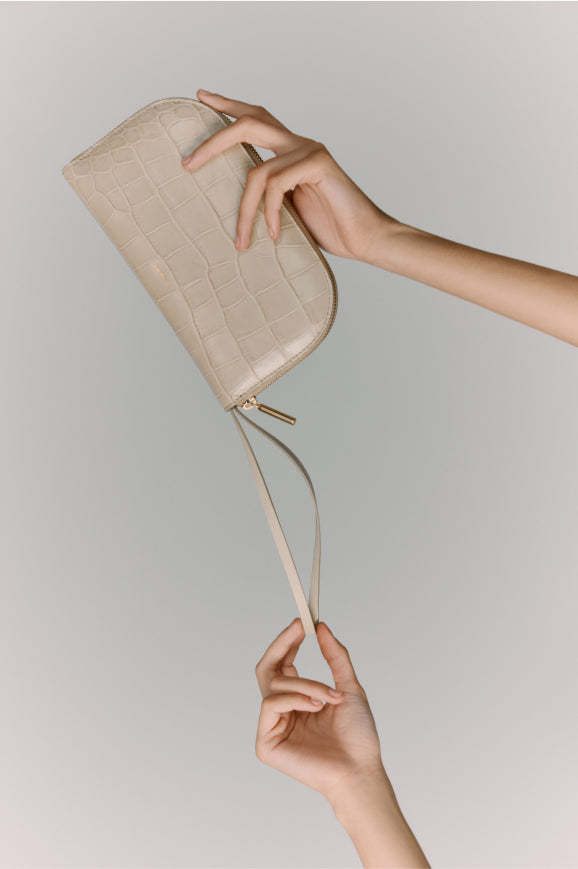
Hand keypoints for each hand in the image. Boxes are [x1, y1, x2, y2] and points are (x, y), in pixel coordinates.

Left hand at [182, 89, 397, 263]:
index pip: (256, 116)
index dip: (228, 105)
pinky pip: (276, 185)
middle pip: (249, 121)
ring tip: (242, 240)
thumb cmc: (330, 228)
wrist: (365, 239)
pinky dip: (269, 213)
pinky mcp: (318, 164)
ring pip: (258, 170)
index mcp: (291, 150)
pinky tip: (273, 234)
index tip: (202, 98)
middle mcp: (300, 143)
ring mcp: (310, 151)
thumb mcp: (288, 210)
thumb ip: (267, 196)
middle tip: (188, 163)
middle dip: (214, 140)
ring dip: (244, 210)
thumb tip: (234, 201)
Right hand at [254, 617, 385, 802]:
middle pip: (267, 669)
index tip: (301, 622)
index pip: (283, 663)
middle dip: (281, 644)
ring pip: (275, 684)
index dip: (288, 641)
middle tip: (298, 629)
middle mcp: (282, 712)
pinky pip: (271, 704)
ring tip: (329, 697)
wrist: (360, 769)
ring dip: (306, 684)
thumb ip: (335, 657)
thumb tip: (322, 627)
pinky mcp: (266, 743)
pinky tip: (316, 708)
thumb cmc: (357, 736)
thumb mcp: (349, 688)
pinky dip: (295, 699)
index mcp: (298, 700)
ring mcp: (272, 727)